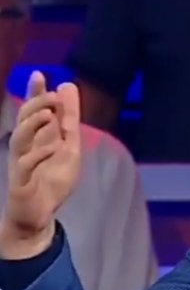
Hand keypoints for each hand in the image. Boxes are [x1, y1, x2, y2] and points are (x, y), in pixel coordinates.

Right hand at [0, 71, 80, 258]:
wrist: (40, 215)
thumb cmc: (52, 179)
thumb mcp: (70, 145)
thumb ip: (69, 119)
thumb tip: (67, 85)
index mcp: (37, 137)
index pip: (33, 109)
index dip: (34, 92)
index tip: (39, 74)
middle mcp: (26, 146)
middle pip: (24, 118)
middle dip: (35, 103)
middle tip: (52, 96)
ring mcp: (21, 163)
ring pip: (19, 137)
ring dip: (32, 124)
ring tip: (47, 115)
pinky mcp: (20, 182)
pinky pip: (25, 164)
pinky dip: (38, 154)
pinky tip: (52, 148)